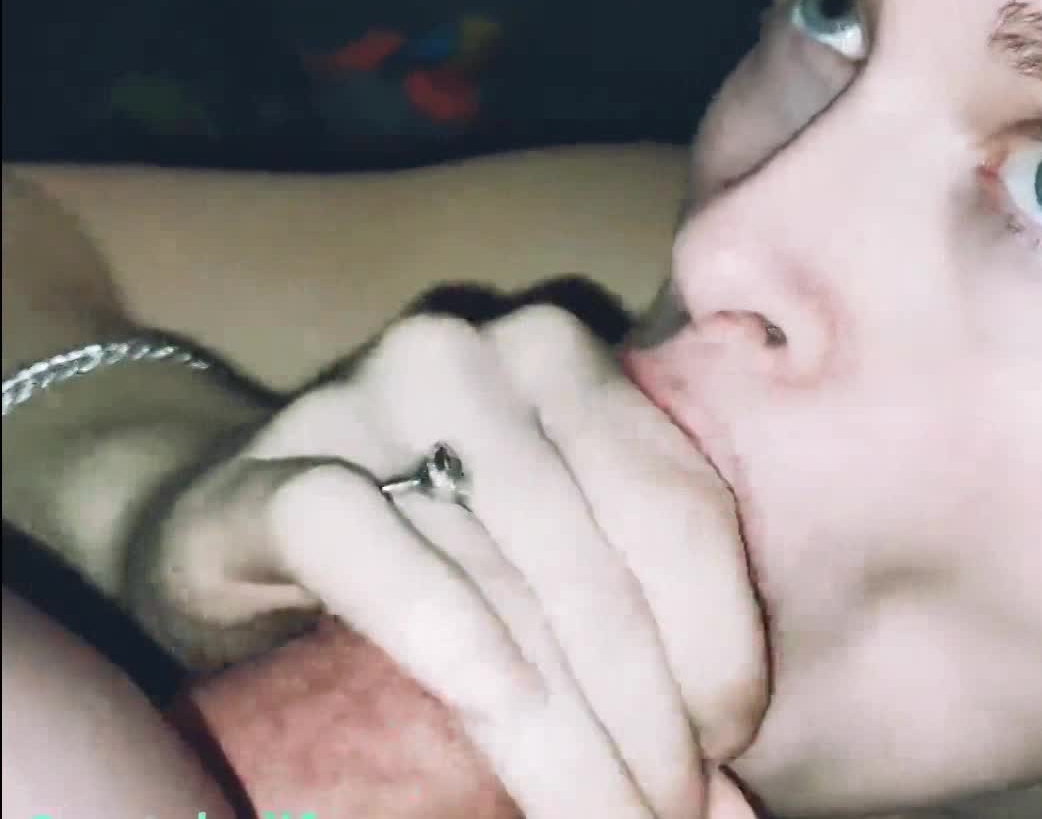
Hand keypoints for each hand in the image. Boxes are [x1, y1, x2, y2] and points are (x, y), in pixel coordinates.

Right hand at [123, 307, 767, 817]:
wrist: (220, 523)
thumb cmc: (417, 553)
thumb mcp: (539, 555)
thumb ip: (634, 616)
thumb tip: (732, 799)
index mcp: (565, 360)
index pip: (676, 505)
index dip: (719, 637)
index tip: (729, 743)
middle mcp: (472, 357)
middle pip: (596, 559)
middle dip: (646, 713)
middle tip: (666, 813)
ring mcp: (359, 401)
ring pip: (498, 576)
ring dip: (563, 725)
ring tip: (600, 815)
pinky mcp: (264, 473)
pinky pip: (361, 542)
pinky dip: (437, 628)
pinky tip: (496, 706)